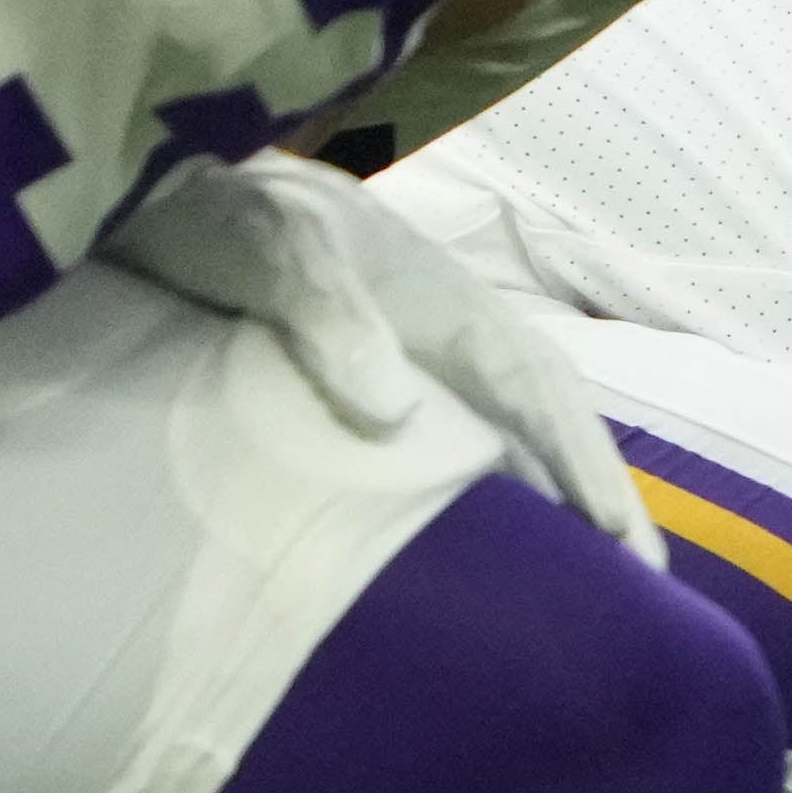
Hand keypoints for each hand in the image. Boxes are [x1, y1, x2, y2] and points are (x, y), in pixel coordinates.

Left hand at [116, 152, 651, 551]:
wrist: (153, 189)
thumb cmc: (224, 210)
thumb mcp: (272, 247)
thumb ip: (329, 316)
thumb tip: (397, 414)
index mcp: (449, 303)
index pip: (541, 392)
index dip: (587, 467)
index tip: (623, 545)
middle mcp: (443, 343)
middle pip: (540, 430)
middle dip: (591, 505)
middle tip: (638, 600)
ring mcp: (403, 372)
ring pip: (495, 449)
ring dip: (539, 516)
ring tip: (574, 603)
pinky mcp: (354, 400)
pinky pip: (433, 464)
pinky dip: (468, 512)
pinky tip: (467, 570)